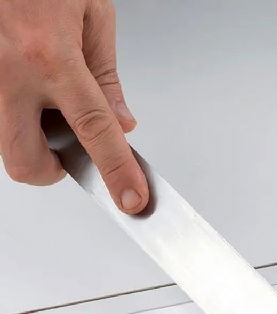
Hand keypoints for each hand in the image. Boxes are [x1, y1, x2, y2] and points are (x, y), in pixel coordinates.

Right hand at [0, 0, 147, 212]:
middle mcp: (7, 71)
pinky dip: (14, 111)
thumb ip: (105, 74)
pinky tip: (25, 79)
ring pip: (3, 143)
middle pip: (27, 161)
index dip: (117, 172)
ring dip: (29, 137)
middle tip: (69, 144)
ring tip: (44, 95)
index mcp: (49, 54)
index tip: (131, 200)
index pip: (94, 130)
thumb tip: (121, 123)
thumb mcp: (90, 10)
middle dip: (51, 167)